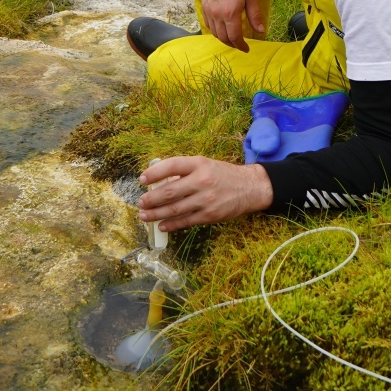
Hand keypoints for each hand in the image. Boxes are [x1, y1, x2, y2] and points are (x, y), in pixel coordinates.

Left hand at [139, 156, 272, 231]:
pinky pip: (186, 221)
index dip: (154, 173)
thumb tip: (159, 182)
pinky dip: (171, 224)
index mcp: (198, 164)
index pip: (171, 166)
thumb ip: (184, 171)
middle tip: (141, 202)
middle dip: (151, 199)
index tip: (142, 179)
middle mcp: (201, 180)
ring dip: (156, 214)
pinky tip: (162, 225)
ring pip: (174, 209)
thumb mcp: (204, 164)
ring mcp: (205, 199)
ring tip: (145, 215)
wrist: (249, 188)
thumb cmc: (222, 175)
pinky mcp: (209, 215)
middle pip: (169, 191)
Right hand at [201, 0, 263, 52]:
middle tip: (240, 44)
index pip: (235, 37)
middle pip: (223, 37)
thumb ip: (255, 16)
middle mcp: (217, 14)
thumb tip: (261, 31)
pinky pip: (208, 24)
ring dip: (223, 38)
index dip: (241, 46)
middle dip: (232, 44)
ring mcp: (208, 10)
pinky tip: (221, 28)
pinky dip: (215, 30)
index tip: (246, 48)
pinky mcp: (203, 6)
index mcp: (230, 13)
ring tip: (231, 38)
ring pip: (214, 32)